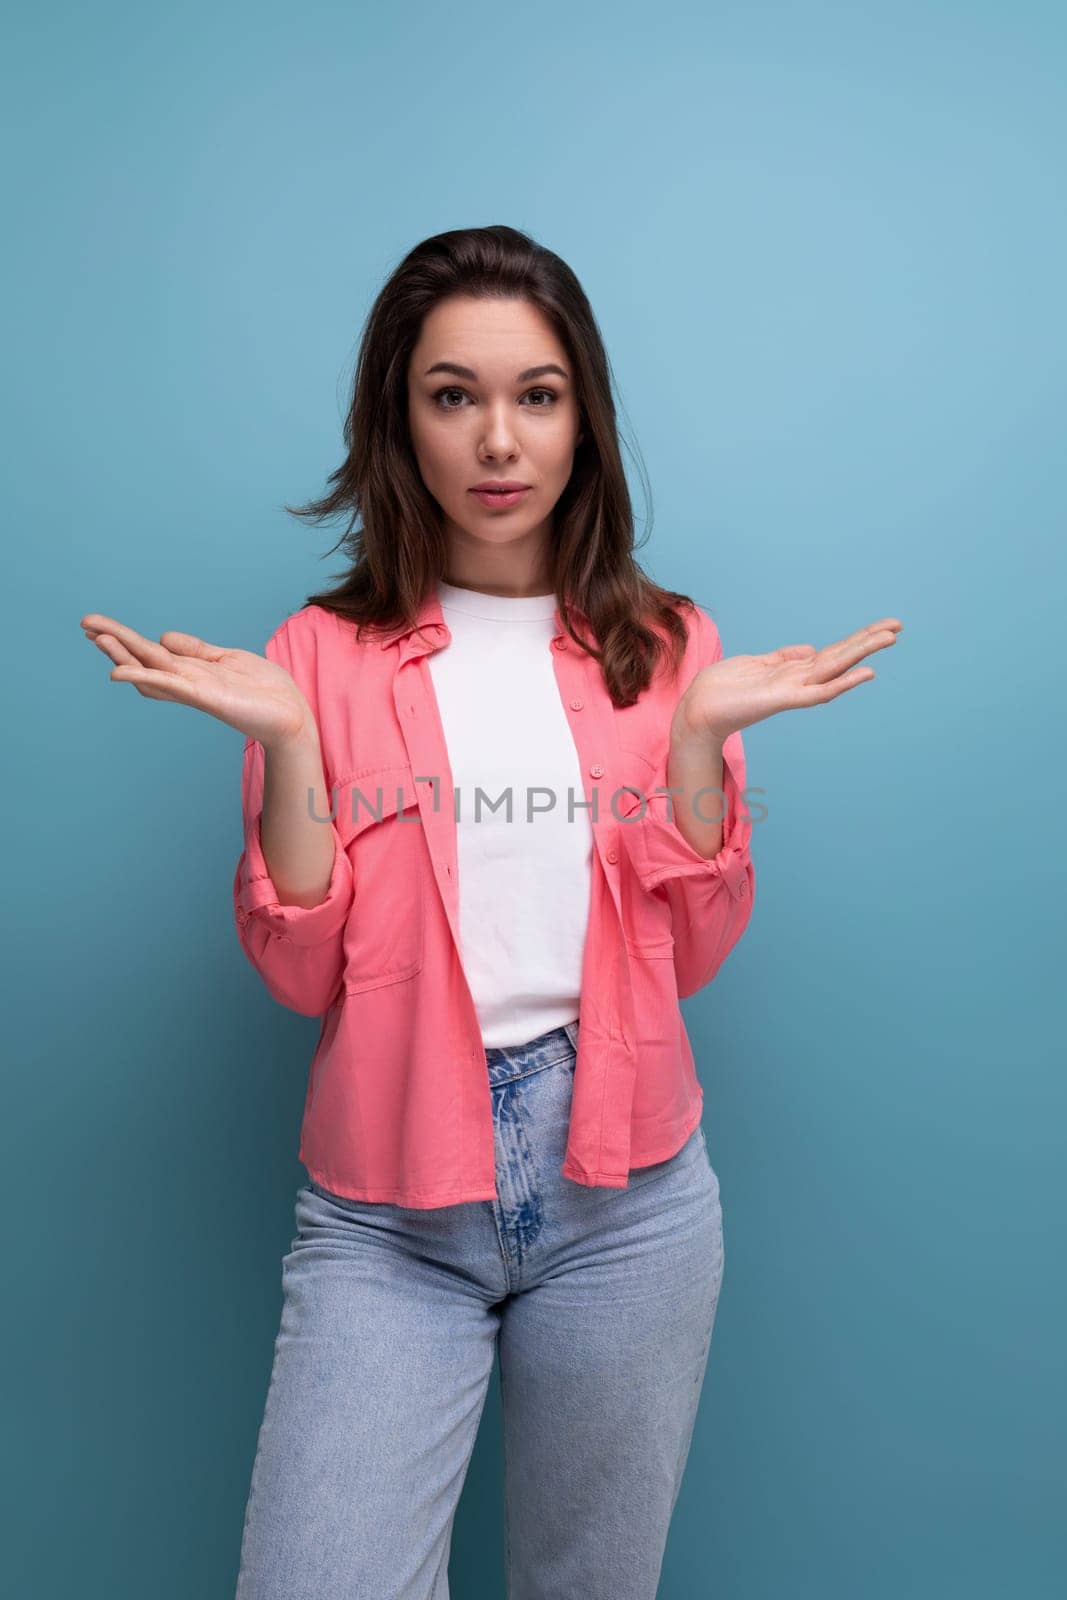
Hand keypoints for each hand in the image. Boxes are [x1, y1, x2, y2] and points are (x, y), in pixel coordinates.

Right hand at [79, 613, 314, 749]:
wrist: (292, 715)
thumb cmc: (265, 690)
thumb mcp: (228, 658)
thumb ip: (196, 649)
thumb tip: (163, 636)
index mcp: (192, 669)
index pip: (151, 652)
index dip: (126, 638)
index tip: (98, 626)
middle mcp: (188, 680)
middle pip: (143, 658)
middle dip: (115, 641)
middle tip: (85, 624)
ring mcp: (195, 689)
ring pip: (150, 669)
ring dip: (123, 654)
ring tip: (97, 638)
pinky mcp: (207, 697)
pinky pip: (171, 685)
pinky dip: (146, 677)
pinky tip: (121, 672)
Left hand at [674, 617, 903, 744]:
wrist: (698, 709)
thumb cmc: (722, 688)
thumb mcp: (756, 663)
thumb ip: (784, 656)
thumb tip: (810, 648)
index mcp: (793, 670)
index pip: (832, 651)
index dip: (857, 638)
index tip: (883, 626)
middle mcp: (798, 680)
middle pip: (840, 656)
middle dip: (868, 641)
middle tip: (898, 627)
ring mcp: (793, 690)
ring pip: (836, 668)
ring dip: (863, 653)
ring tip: (890, 639)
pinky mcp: (783, 699)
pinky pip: (819, 692)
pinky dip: (843, 683)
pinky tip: (866, 674)